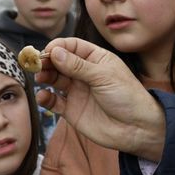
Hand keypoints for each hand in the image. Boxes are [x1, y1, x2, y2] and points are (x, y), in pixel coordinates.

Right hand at [35, 38, 166, 159]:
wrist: (136, 128)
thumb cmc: (127, 97)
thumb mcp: (103, 76)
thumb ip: (77, 66)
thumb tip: (55, 52)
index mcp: (96, 59)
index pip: (72, 46)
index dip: (58, 47)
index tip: (47, 51)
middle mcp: (84, 73)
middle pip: (60, 62)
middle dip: (47, 61)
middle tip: (37, 64)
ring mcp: (77, 91)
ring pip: (54, 80)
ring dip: (45, 77)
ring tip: (40, 78)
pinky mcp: (72, 110)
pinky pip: (54, 101)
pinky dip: (46, 98)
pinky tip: (43, 96)